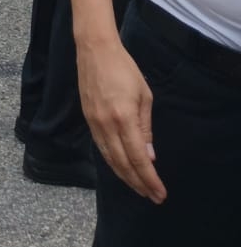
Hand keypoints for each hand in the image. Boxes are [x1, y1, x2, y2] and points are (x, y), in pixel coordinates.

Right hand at [76, 34, 166, 202]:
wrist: (95, 50)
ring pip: (109, 159)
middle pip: (122, 163)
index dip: (149, 179)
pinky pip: (101, 147)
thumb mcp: (144, 96)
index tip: (160, 193)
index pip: (138, 158)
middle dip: (138, 183)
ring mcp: (94, 122)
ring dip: (125, 176)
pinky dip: (112, 162)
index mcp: (124, 118)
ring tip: (139, 188)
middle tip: (152, 196)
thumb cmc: (125, 68)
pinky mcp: (87, 119)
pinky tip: (121, 168)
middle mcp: (106, 124)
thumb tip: (149, 155)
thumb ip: (145, 127)